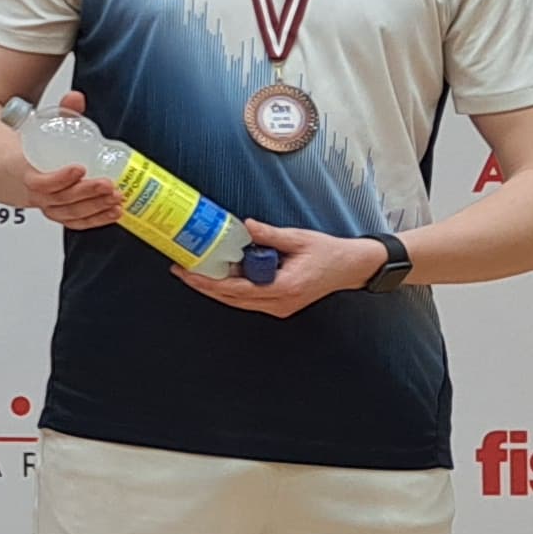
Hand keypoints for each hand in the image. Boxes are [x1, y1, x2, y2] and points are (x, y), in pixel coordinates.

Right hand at [19, 92, 127, 229]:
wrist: (0, 166)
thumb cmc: (21, 147)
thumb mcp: (36, 127)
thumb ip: (59, 113)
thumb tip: (76, 97)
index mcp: (20, 169)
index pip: (38, 181)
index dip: (59, 178)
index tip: (79, 168)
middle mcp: (30, 191)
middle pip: (59, 199)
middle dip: (86, 193)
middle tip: (108, 185)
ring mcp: (43, 203)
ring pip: (67, 213)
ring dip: (94, 208)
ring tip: (116, 198)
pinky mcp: (54, 210)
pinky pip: (72, 221)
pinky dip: (93, 220)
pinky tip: (111, 213)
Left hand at [176, 222, 388, 314]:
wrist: (351, 268)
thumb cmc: (329, 253)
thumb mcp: (299, 238)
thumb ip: (270, 235)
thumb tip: (246, 226)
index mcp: (284, 288)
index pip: (236, 289)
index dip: (209, 282)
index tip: (188, 272)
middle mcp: (279, 303)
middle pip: (232, 299)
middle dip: (204, 285)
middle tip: (181, 271)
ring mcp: (280, 307)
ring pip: (238, 302)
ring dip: (215, 288)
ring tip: (193, 273)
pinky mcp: (280, 305)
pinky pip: (249, 300)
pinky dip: (231, 289)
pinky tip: (219, 276)